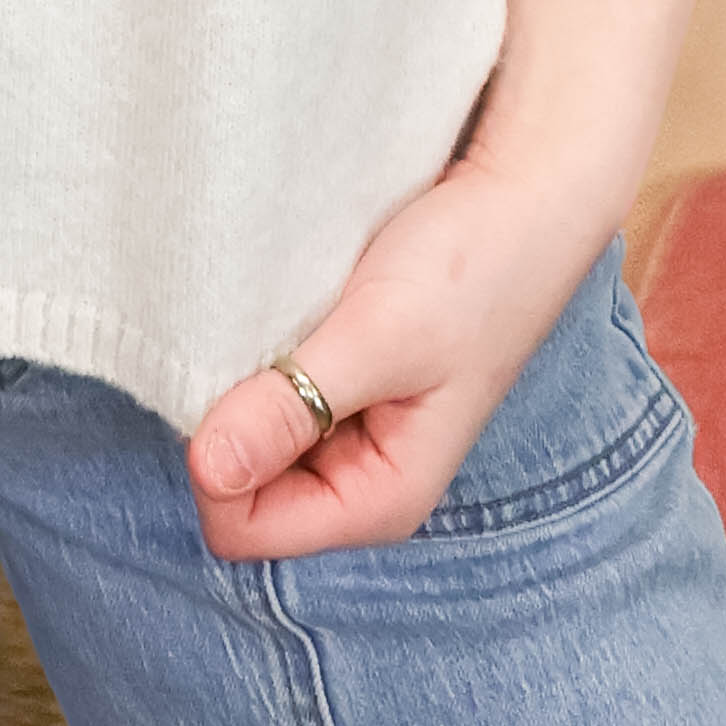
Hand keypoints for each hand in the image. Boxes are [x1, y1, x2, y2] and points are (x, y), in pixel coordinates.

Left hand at [185, 157, 622, 559]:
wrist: (519, 197)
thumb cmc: (470, 268)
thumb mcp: (378, 337)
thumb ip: (294, 407)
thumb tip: (206, 469)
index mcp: (378, 499)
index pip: (242, 528)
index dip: (216, 461)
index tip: (230, 376)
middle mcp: (359, 481)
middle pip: (236, 488)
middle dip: (226, 420)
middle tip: (256, 338)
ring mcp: (348, 434)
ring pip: (246, 437)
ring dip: (241, 382)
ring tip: (274, 320)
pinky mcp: (339, 385)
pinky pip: (266, 392)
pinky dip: (258, 355)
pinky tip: (280, 311)